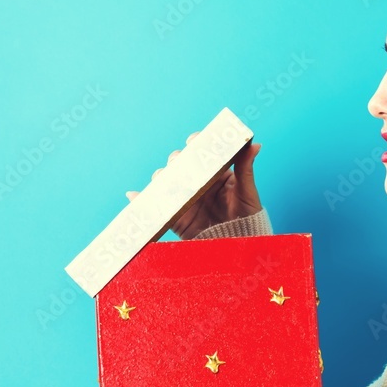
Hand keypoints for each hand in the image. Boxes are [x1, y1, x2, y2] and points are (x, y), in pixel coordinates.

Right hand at [126, 132, 262, 239]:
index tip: (194, 141)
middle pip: (179, 164)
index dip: (195, 143)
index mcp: (214, 172)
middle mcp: (196, 182)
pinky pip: (156, 207)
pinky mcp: (175, 216)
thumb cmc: (247, 217)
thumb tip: (254, 144)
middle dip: (176, 160)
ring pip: (165, 181)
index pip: (201, 152)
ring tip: (163, 180)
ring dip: (161, 177)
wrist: (238, 245)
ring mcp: (184, 198)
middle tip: (179, 163)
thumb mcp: (247, 192)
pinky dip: (141, 201)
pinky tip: (133, 196)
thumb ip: (245, 168)